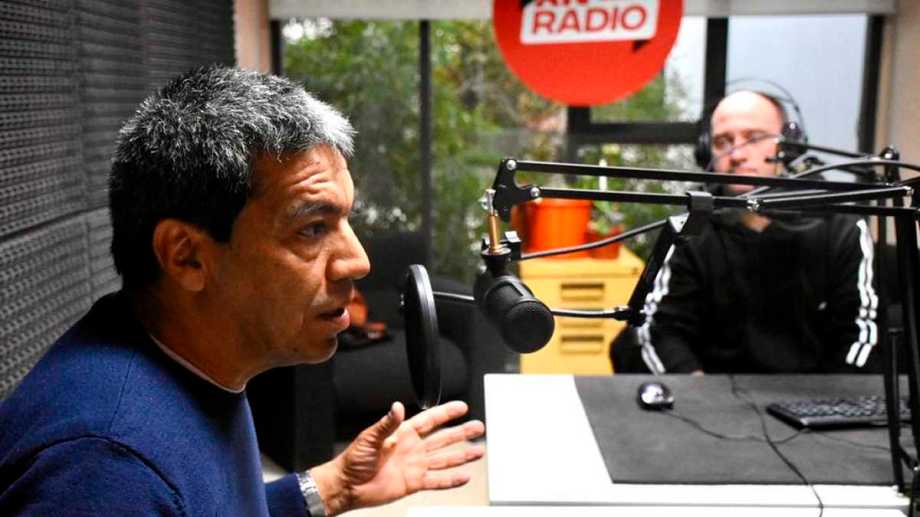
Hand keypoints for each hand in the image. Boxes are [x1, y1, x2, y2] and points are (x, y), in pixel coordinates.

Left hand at [310, 400, 484, 514]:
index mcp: (403, 433)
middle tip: (479, 427)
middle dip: (461, 432)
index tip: (462, 407)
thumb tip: (397, 407)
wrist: (348, 485)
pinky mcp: (414, 483)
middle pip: (443, 438)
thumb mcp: (369, 437)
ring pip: (444, 458)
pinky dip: (451, 479)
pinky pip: (437, 480)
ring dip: (462, 455)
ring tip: (478, 451)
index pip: (430, 420)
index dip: (446, 413)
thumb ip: (387, 423)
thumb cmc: (354, 459)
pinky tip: (464, 475)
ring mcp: (415, 466)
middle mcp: (412, 448)